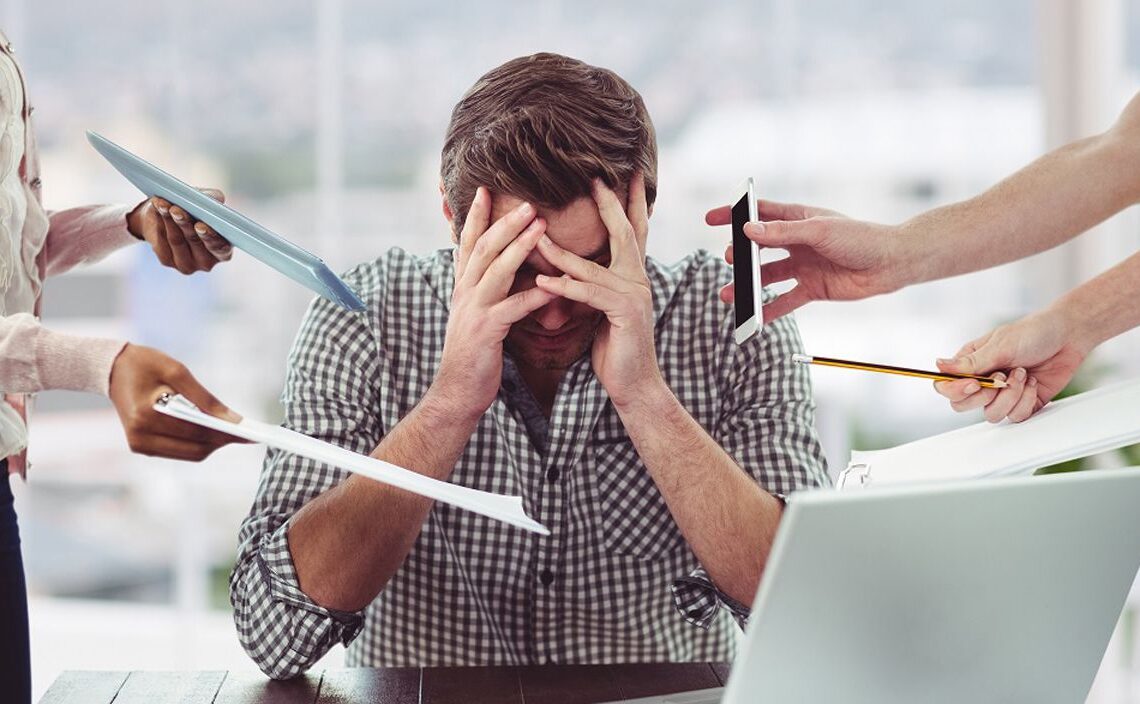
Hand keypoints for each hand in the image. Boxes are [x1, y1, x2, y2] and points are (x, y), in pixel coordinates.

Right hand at [108, 344, 246, 459]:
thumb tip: (233, 420)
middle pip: (195, 449)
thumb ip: (205, 398)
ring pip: (190, 454)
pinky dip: (197, 442)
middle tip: (246, 432)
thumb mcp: (177, 371)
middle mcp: (140, 437)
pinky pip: (179, 451)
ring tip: (232, 431)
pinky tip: (212, 430)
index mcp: (146, 416)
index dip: (225, 434)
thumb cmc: (145, 364)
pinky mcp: (142, 447)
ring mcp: (139, 445)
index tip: (249, 433)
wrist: (112, 369)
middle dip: (222, 441)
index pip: (195, 432)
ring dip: (212, 443)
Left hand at [127, 189, 233, 273]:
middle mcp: (207, 262)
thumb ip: (214, 199)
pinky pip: (162, 240)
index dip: (211, 237)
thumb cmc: (193, 210)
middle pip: (195, 242)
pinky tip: (158, 208)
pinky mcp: (167, 261)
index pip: (221, 248)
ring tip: (164, 204)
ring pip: (176, 240)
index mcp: (223, 251)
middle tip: (176, 210)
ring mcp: (187, 264)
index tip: (200, 225)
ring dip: (169, 220)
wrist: (166, 219)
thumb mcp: (205, 201)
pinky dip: (159, 221)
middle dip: (185, 224)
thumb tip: (216, 199)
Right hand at [433, 188, 556, 419]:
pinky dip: (535, 295)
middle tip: (528, 201)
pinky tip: (555, 286)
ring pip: (496, 270)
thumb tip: (498, 270)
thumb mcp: (476, 315)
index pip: (469, 243)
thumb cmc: (473, 354)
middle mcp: (465, 293)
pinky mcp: (486, 331)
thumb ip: (485, 291)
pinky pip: (513, 308)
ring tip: (541, 226)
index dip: (477, 216)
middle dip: (505, 222)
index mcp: (463, 287)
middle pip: (484, 248)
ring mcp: (474, 311)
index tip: (486, 190)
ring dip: (519, 246)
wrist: (457, 391)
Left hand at [534, 175, 660, 409]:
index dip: (629, 202)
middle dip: (609, 204)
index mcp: (633, 275)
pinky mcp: (624, 314)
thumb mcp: (602, 309)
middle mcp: (638, 279)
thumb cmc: (615, 347)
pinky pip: (589, 294)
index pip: (632, 231)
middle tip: (594, 178)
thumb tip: (573, 266)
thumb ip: (594, 284)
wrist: (634, 384)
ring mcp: (634, 295)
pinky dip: (564, 287)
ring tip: (536, 235)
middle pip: (624, 233)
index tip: (625, 174)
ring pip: (593, 266)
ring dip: (561, 252)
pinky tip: (543, 282)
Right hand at [705, 200, 903, 322]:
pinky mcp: (812, 288)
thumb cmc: (860, 238)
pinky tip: (754, 317)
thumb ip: (782, 232)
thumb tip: (748, 231)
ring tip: (729, 294)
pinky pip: (785, 300)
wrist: (890, 264)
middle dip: (740, 254)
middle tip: (729, 259)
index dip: (734, 215)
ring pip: (768, 276)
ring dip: (748, 285)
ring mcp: (803, 266)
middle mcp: (797, 242)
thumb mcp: (819, 231)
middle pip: (759, 248)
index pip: (759, 214)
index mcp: (798, 219)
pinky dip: (769, 310)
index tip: (711, 219)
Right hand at [932, 308, 1087, 422]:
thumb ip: (970, 362)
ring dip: (1010, 395)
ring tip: (1022, 374)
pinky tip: (1032, 382)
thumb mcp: (1000, 345)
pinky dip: (1026, 401)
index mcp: (970, 363)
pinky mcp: (1022, 403)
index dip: (955, 390)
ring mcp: (1001, 394)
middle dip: (985, 396)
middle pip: (962, 405)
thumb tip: (938, 366)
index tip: (975, 384)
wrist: (1069, 336)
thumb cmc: (1033, 333)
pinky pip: (1015, 416)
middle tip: (1001, 378)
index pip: (946, 386)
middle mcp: (982, 380)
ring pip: (991, 414)